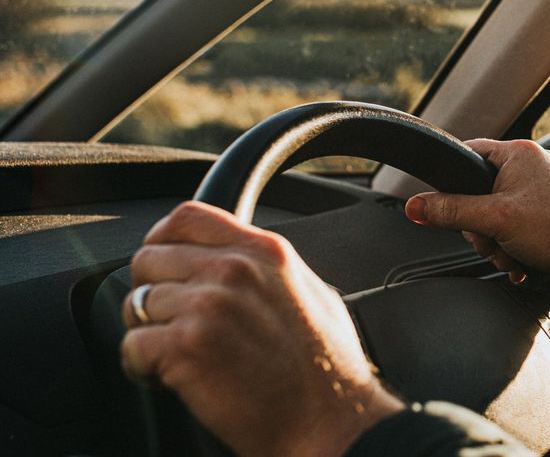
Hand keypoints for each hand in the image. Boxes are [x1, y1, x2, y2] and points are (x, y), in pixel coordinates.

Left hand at [120, 201, 403, 456]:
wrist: (329, 421)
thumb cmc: (327, 370)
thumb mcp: (312, 293)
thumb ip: (268, 269)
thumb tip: (233, 260)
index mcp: (266, 251)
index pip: (188, 217)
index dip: (163, 240)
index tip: (164, 266)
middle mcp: (234, 270)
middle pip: (150, 259)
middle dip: (153, 293)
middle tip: (174, 324)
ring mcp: (208, 305)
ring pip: (136, 304)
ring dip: (149, 334)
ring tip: (180, 356)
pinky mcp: (186, 346)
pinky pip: (131, 346)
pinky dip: (142, 367)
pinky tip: (172, 378)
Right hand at [404, 139, 549, 306]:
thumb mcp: (495, 220)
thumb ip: (451, 211)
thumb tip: (416, 206)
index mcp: (518, 153)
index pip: (467, 154)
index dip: (452, 183)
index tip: (447, 205)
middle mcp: (530, 166)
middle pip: (477, 194)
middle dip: (481, 228)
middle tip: (494, 240)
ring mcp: (541, 190)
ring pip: (495, 217)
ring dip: (498, 244)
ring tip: (514, 255)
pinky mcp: (548, 213)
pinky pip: (515, 228)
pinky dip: (514, 248)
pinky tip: (523, 261)